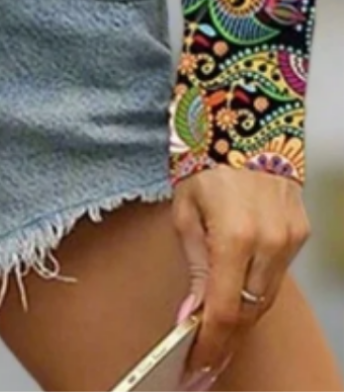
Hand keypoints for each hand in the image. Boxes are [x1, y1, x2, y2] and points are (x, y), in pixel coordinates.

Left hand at [172, 165, 309, 386]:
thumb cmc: (205, 160)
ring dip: (243, 316)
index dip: (210, 344)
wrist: (246, 120)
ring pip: (267, 297)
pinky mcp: (301, 233)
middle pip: (251, 311)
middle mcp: (271, 242)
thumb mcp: (185, 210)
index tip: (196, 366)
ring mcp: (292, 238)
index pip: (225, 309)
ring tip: (216, 336)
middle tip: (203, 361)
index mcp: (235, 236)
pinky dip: (257, 288)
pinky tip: (239, 297)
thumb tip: (192, 314)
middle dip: (226, 339)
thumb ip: (193, 265)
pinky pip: (277, 273)